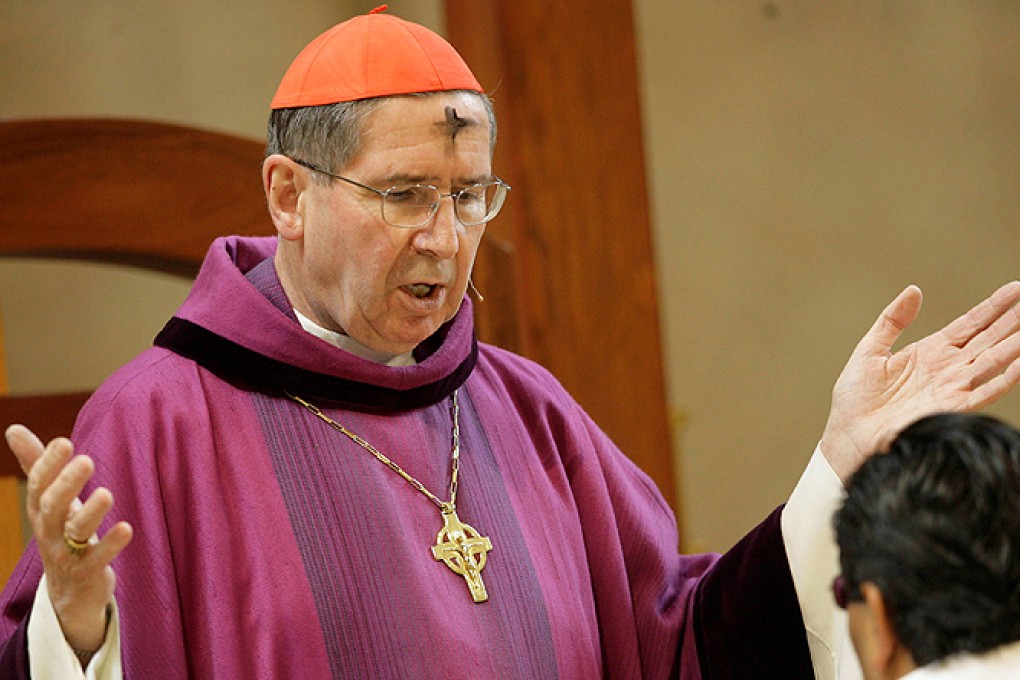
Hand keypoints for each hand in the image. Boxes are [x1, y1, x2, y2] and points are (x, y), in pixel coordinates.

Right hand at [5, 425, 132, 651]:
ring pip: (75, 533)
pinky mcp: (86, 573)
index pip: (39, 485)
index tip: (64, 441)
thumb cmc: (61, 531)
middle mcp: (49, 531)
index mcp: (40, 509)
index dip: (48, 464)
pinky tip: (127, 528)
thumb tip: (12, 428)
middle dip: (67, 484)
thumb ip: (36, 464)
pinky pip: (97, 560)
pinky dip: (111, 545)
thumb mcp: (48, 499)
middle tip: (86, 460)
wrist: (69, 589)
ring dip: (90, 513)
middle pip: (52, 507)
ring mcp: (66, 554)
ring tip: (106, 493)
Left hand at [820, 281, 1019, 481]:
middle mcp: (947, 368)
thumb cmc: (855, 397)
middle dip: (1012, 321)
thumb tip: (914, 290)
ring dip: (1014, 346)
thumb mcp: (870, 350)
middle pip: (988, 340)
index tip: (1016, 289)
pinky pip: (983, 392)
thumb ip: (891, 320)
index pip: (970, 324)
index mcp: (930, 351)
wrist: (847, 434)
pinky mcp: (949, 409)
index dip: (993, 307)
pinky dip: (1004, 379)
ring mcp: (951, 388)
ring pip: (992, 362)